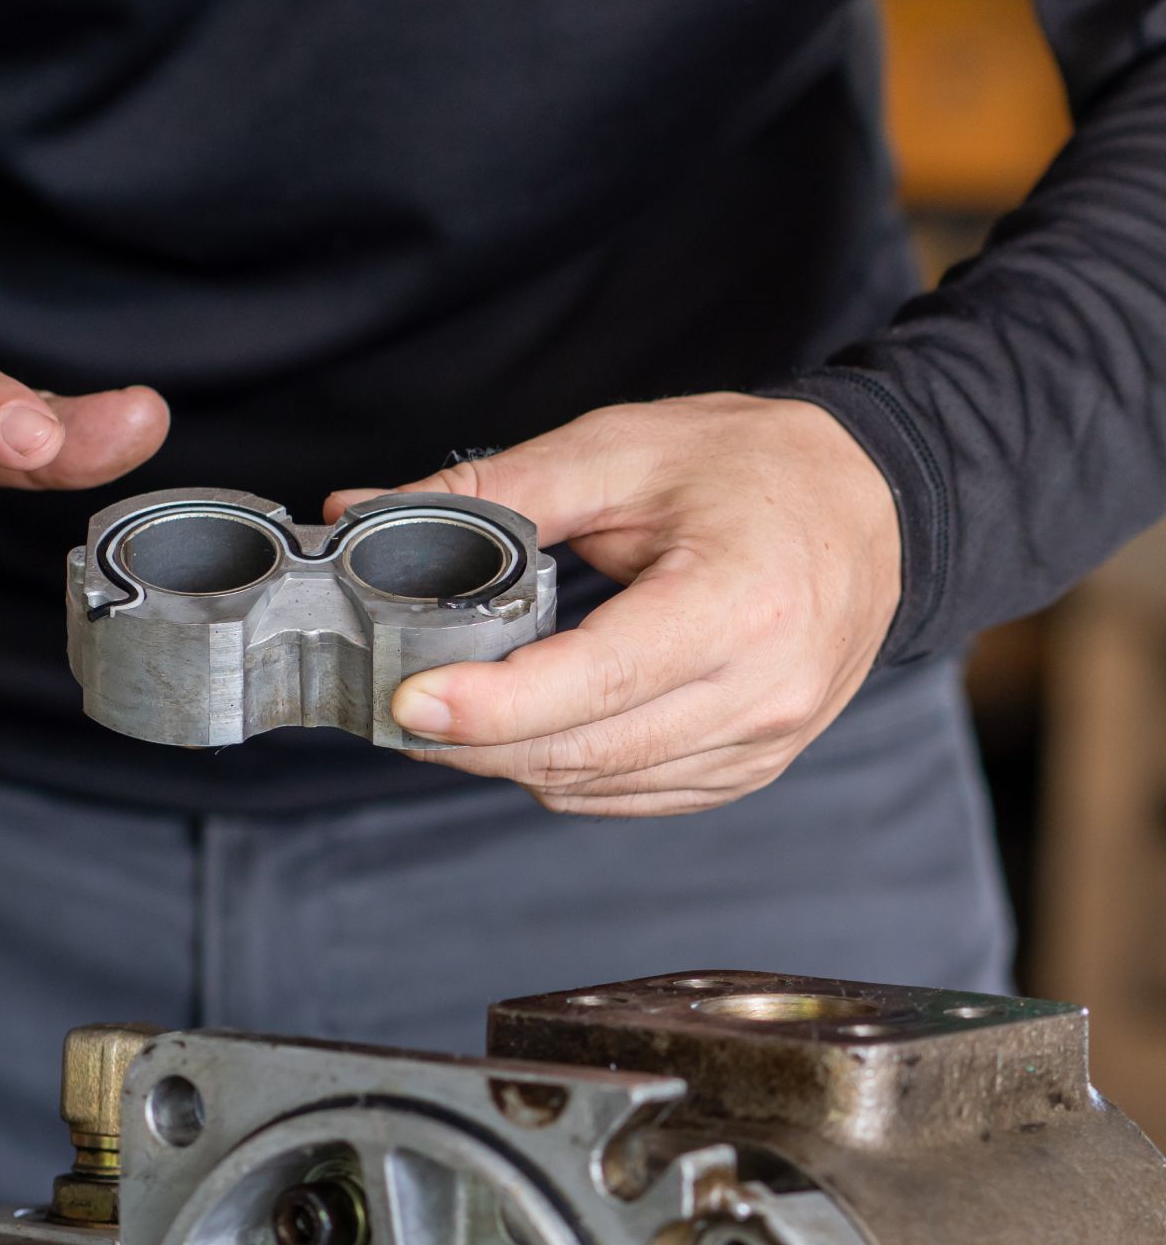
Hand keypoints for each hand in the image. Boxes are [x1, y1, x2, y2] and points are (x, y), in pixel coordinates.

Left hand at [325, 393, 900, 815]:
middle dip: (474, 739)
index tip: (407, 698)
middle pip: (584, 752)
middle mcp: (761, 692)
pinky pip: (632, 795)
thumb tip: (367, 507)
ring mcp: (762, 743)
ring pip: (597, 786)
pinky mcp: (752, 768)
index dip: (491, 706)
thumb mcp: (624, 449)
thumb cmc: (756, 467)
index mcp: (739, 605)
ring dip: (508, 761)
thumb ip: (497, 488)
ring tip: (444, 711)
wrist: (877, 505)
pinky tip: (524, 730)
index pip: (595, 684)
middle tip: (392, 702)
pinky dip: (563, 772)